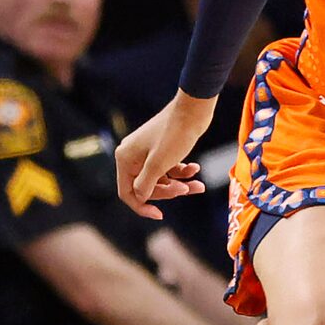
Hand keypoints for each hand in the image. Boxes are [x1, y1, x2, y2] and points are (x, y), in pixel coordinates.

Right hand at [115, 94, 214, 218]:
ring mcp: (147, 152)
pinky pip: (169, 168)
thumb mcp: (159, 164)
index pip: (127, 192)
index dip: (142, 206)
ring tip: (199, 185)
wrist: (193, 109)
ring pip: (161, 179)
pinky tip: (195, 168)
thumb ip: (145, 184)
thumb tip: (140, 197)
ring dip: (180, 184)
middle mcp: (132, 156)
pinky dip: (182, 171)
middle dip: (168, 192)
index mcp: (125, 159)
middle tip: (188, 189)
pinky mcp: (162, 149)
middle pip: (146, 187)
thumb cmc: (175, 135)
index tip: (160, 215)